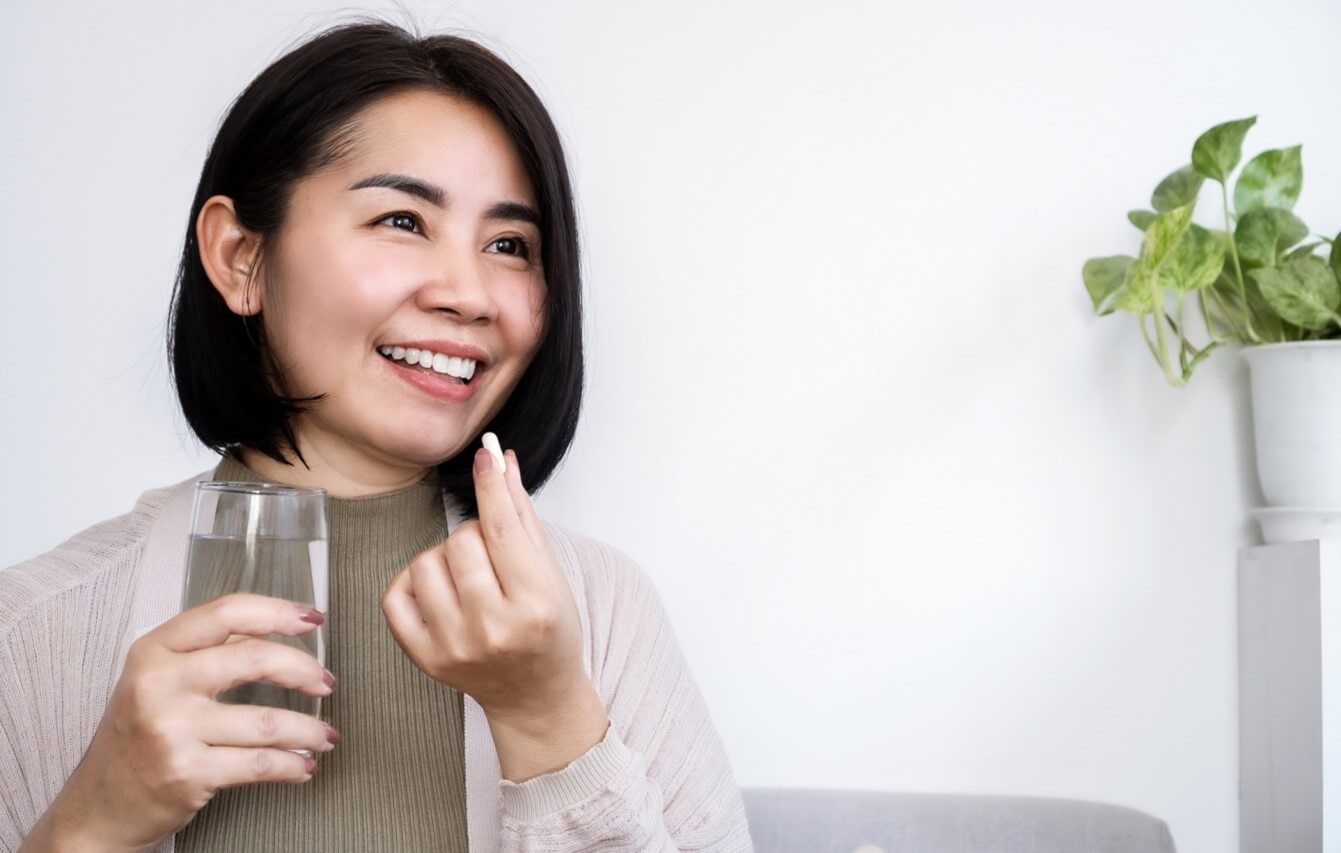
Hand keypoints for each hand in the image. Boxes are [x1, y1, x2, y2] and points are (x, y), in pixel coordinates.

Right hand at [22, 593, 338, 850]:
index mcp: (153, 650)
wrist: (98, 807)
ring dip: (308, 730)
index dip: (278, 612)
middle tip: (326, 682)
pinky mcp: (187, 773)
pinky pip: (260, 764)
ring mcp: (172, 729)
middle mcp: (159, 684)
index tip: (313, 619)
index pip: (226, 612)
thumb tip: (277, 632)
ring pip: (266, 721)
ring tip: (324, 736)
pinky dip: (292, 765)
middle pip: (254, 658)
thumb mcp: (156, 680)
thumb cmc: (137, 737)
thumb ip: (207, 652)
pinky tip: (304, 765)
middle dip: (304, 670)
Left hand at [381, 445, 609, 778]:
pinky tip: (439, 591)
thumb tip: (500, 460)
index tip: (485, 455)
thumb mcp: (550, 572)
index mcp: (534, 603)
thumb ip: (522, 515)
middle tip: (491, 556)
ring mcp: (454, 645)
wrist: (535, 693)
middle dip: (475, 535)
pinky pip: (395, 594)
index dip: (491, 486)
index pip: (503, 529)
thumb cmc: (548, 628)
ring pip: (425, 561)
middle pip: (461, 541)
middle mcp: (493, 627)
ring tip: (467, 577)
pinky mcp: (424, 657)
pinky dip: (413, 582)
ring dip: (444, 558)